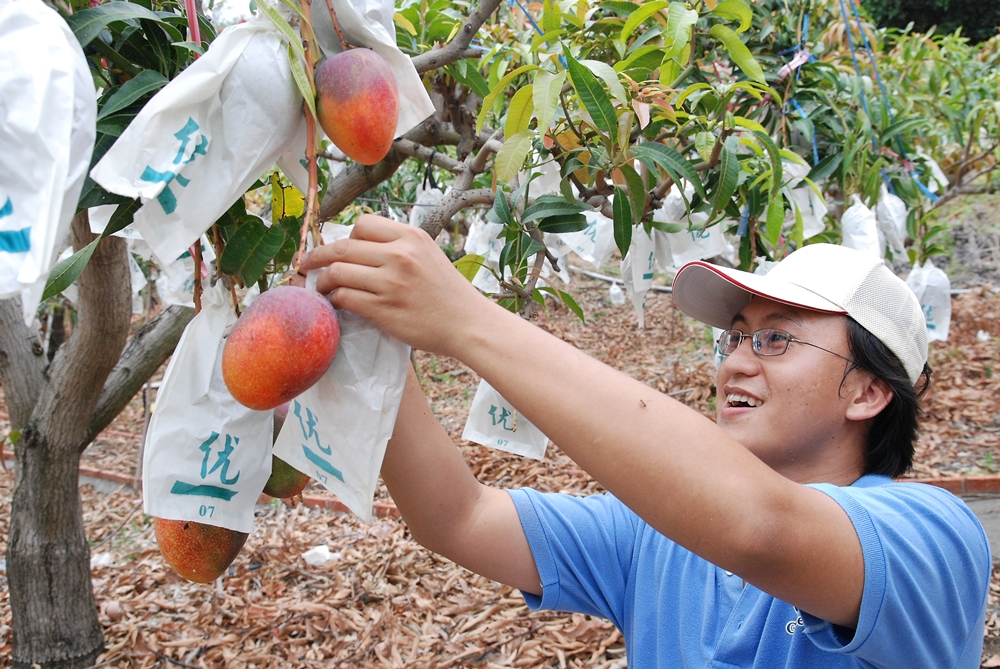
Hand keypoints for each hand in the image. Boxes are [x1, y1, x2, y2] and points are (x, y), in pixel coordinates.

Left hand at [301, 215, 490, 355]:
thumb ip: (398, 246)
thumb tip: (357, 245)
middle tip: (307, 264)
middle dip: (317, 256)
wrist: (467, 323)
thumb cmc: (447, 292)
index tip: (338, 249)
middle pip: (342, 247)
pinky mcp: (384, 309)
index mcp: (411, 236)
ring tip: (322, 288)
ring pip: (337, 272)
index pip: (362, 224)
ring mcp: (391, 282)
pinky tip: (337, 303)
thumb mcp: (428, 254)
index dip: (345, 236)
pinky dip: (334, 300)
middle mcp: (400, 255)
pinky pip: (344, 298)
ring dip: (322, 281)